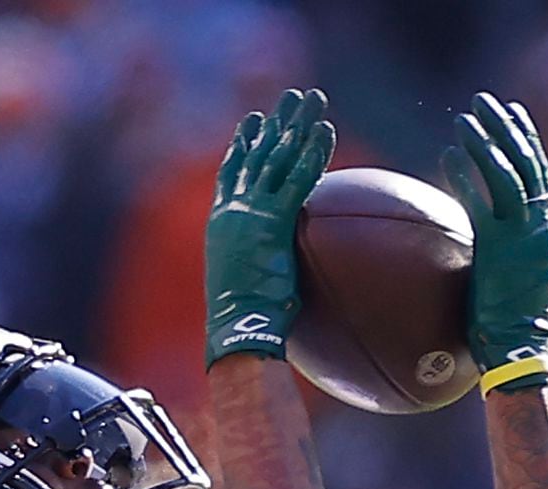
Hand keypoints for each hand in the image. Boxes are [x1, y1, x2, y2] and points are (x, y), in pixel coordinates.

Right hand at [206, 88, 334, 367]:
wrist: (237, 330)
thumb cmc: (244, 325)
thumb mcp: (247, 289)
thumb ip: (260, 270)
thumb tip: (281, 283)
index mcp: (221, 222)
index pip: (231, 173)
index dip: (243, 144)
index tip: (253, 121)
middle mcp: (232, 210)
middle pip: (256, 155)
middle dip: (276, 123)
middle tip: (291, 98)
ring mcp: (250, 213)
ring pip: (277, 158)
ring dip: (297, 125)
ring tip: (313, 100)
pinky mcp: (271, 223)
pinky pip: (297, 181)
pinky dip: (312, 154)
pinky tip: (326, 131)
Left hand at [441, 92, 547, 387]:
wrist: (519, 349)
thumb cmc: (509, 320)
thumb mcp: (512, 273)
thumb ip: (501, 242)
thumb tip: (471, 226)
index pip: (540, 172)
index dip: (526, 138)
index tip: (511, 111)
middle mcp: (543, 226)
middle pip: (528, 163)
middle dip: (506, 127)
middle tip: (484, 101)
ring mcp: (525, 237)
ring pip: (508, 176)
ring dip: (486, 143)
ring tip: (464, 120)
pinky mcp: (502, 250)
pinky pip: (481, 204)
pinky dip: (466, 177)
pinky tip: (448, 156)